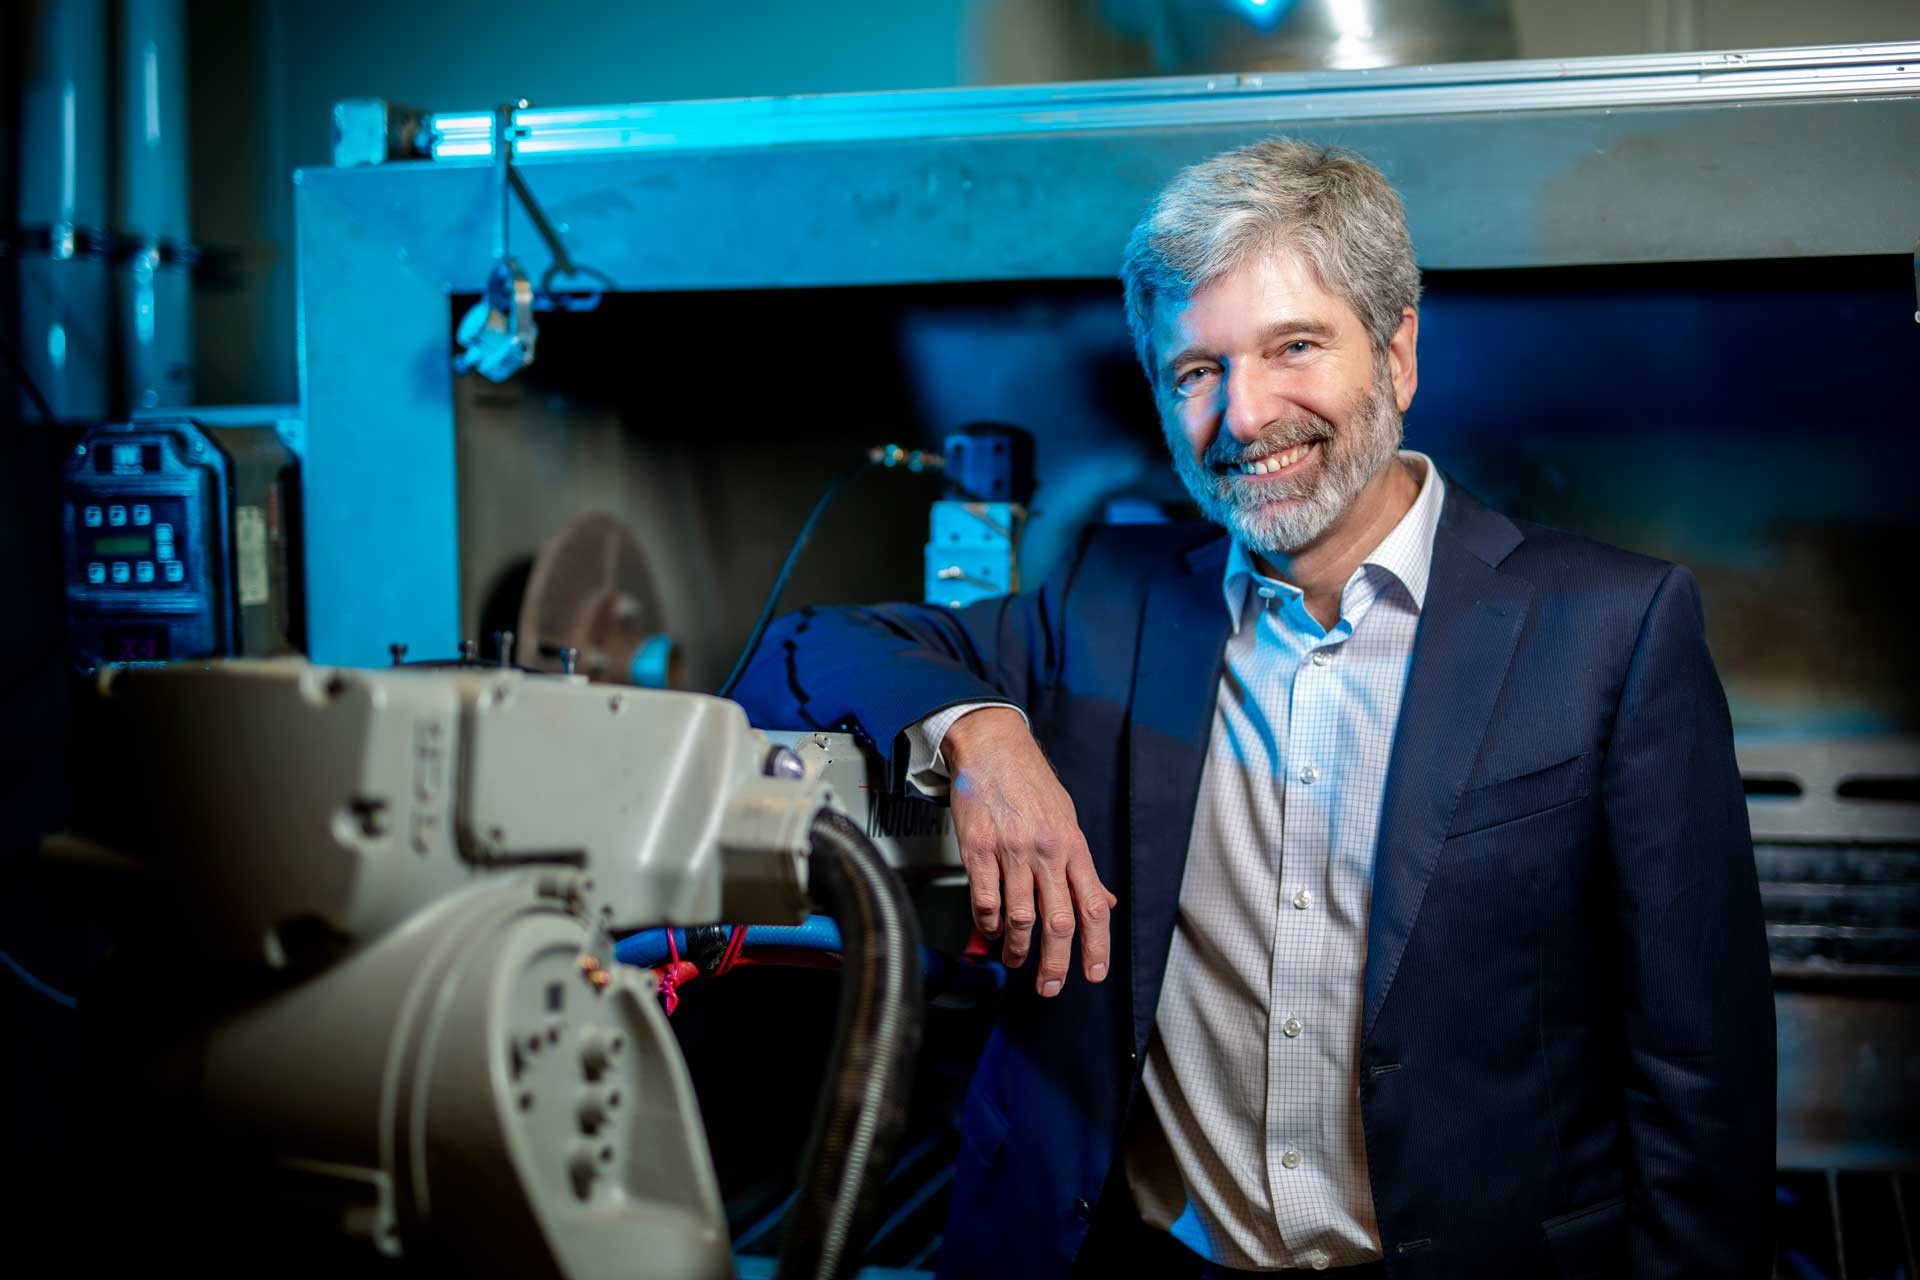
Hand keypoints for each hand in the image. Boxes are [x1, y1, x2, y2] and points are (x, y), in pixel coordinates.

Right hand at [942, 707, 1116, 996]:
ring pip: (1020, 917)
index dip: (1096, 946)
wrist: (994, 747)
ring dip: (1017, 948)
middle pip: (1058, 921)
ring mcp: (1012, 851)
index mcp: (1073, 846)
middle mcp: (1047, 852)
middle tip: (1049, 988)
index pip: (1093, 905)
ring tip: (1015, 960)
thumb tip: (1105, 903)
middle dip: (1056, 963)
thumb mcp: (1068, 820)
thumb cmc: (1031, 783)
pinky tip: (989, 932)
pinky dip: (987, 924)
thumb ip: (1083, 866)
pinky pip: (985, 899)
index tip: (1094, 974)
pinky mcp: (978, 849)